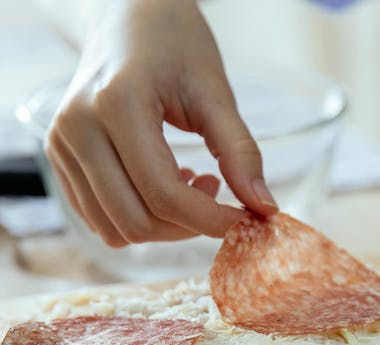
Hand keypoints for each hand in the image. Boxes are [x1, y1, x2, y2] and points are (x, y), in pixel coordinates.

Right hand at [45, 0, 277, 247]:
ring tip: (188, 183)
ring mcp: (61, 147)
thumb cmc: (174, 45)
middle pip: (136, 222)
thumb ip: (240, 152)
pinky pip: (101, 222)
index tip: (243, 220)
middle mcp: (77, 128)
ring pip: (116, 231)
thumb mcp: (214, 92)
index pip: (164, 194)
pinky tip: (160, 184)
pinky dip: (138, 219)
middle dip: (187, 227)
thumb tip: (264, 208)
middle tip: (215, 192)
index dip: (209, 220)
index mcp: (116, 103)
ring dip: (163, 226)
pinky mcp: (58, 161)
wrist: (124, 18)